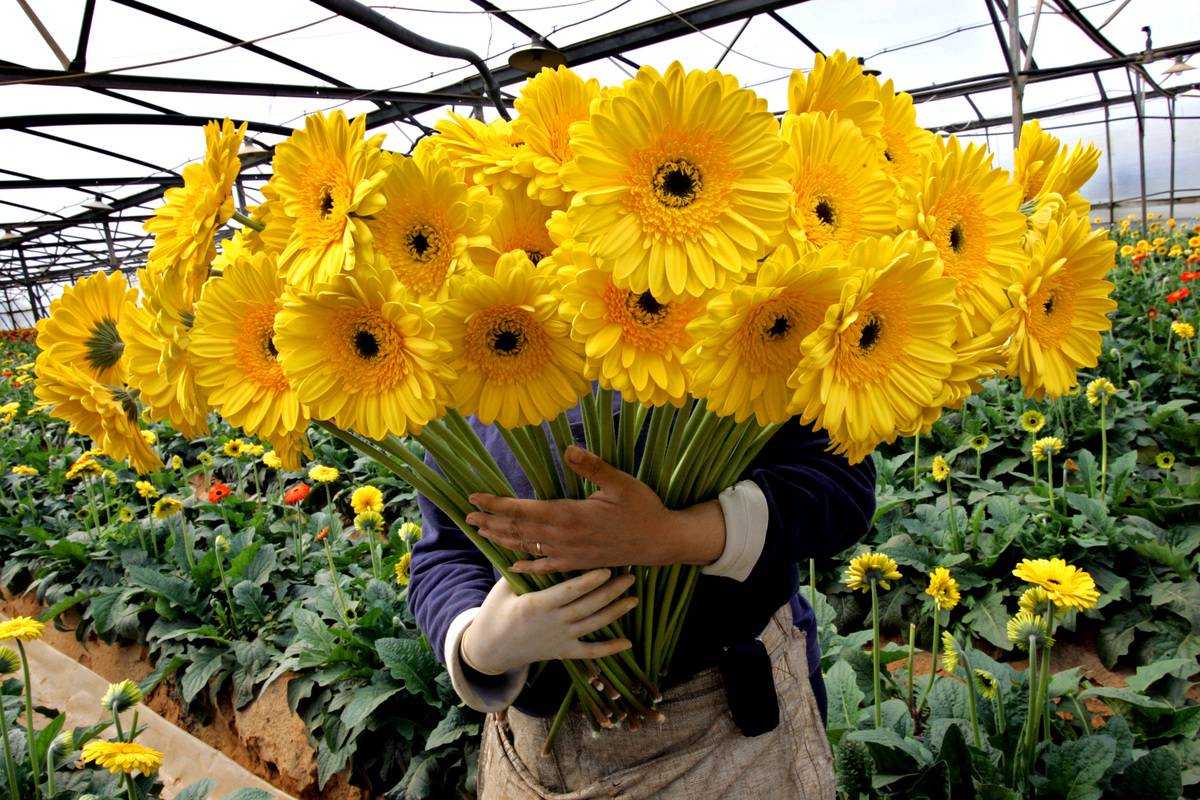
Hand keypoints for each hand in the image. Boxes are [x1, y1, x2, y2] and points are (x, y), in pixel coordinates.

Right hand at [460, 569, 637, 674]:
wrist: (490, 649)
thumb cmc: (496, 612)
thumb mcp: (503, 588)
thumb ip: (522, 570)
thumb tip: (538, 544)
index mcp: (537, 605)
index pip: (569, 591)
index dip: (590, 581)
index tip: (608, 568)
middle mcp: (552, 623)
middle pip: (588, 606)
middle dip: (611, 591)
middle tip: (631, 576)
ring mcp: (560, 640)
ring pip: (593, 626)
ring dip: (615, 613)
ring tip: (634, 599)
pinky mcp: (563, 652)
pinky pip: (589, 652)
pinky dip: (609, 649)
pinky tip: (628, 643)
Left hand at [466, 445, 725, 573]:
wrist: (662, 542)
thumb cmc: (643, 508)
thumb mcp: (621, 482)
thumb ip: (593, 466)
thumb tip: (569, 449)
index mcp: (570, 515)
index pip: (524, 509)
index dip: (497, 504)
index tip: (475, 497)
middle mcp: (564, 537)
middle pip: (519, 530)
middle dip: (491, 521)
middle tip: (467, 515)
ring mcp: (570, 553)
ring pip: (528, 547)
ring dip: (502, 539)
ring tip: (481, 532)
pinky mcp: (579, 563)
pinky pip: (546, 567)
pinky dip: (527, 566)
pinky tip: (512, 566)